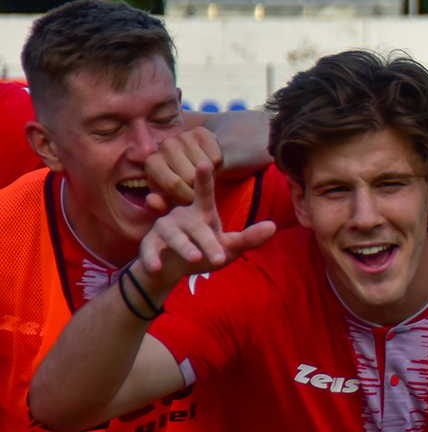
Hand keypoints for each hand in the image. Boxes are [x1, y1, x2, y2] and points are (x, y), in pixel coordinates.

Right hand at [138, 162, 275, 292]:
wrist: (171, 268)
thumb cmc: (203, 252)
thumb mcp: (228, 248)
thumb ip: (248, 238)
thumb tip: (273, 226)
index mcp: (203, 214)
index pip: (205, 195)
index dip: (204, 180)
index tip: (205, 162)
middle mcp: (182, 216)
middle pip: (196, 226)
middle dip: (207, 241)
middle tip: (219, 257)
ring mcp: (164, 229)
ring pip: (173, 235)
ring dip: (184, 247)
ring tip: (194, 259)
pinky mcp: (149, 244)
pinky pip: (149, 250)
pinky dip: (152, 259)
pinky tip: (157, 268)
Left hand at [144, 126, 224, 213]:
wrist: (198, 167)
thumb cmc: (181, 188)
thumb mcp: (170, 201)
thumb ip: (159, 206)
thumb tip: (151, 200)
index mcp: (152, 163)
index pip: (173, 183)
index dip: (187, 196)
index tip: (192, 200)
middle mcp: (164, 145)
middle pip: (190, 176)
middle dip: (198, 187)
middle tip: (197, 187)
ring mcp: (182, 136)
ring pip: (205, 166)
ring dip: (209, 176)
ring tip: (202, 176)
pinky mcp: (201, 132)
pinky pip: (216, 156)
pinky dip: (217, 165)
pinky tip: (209, 164)